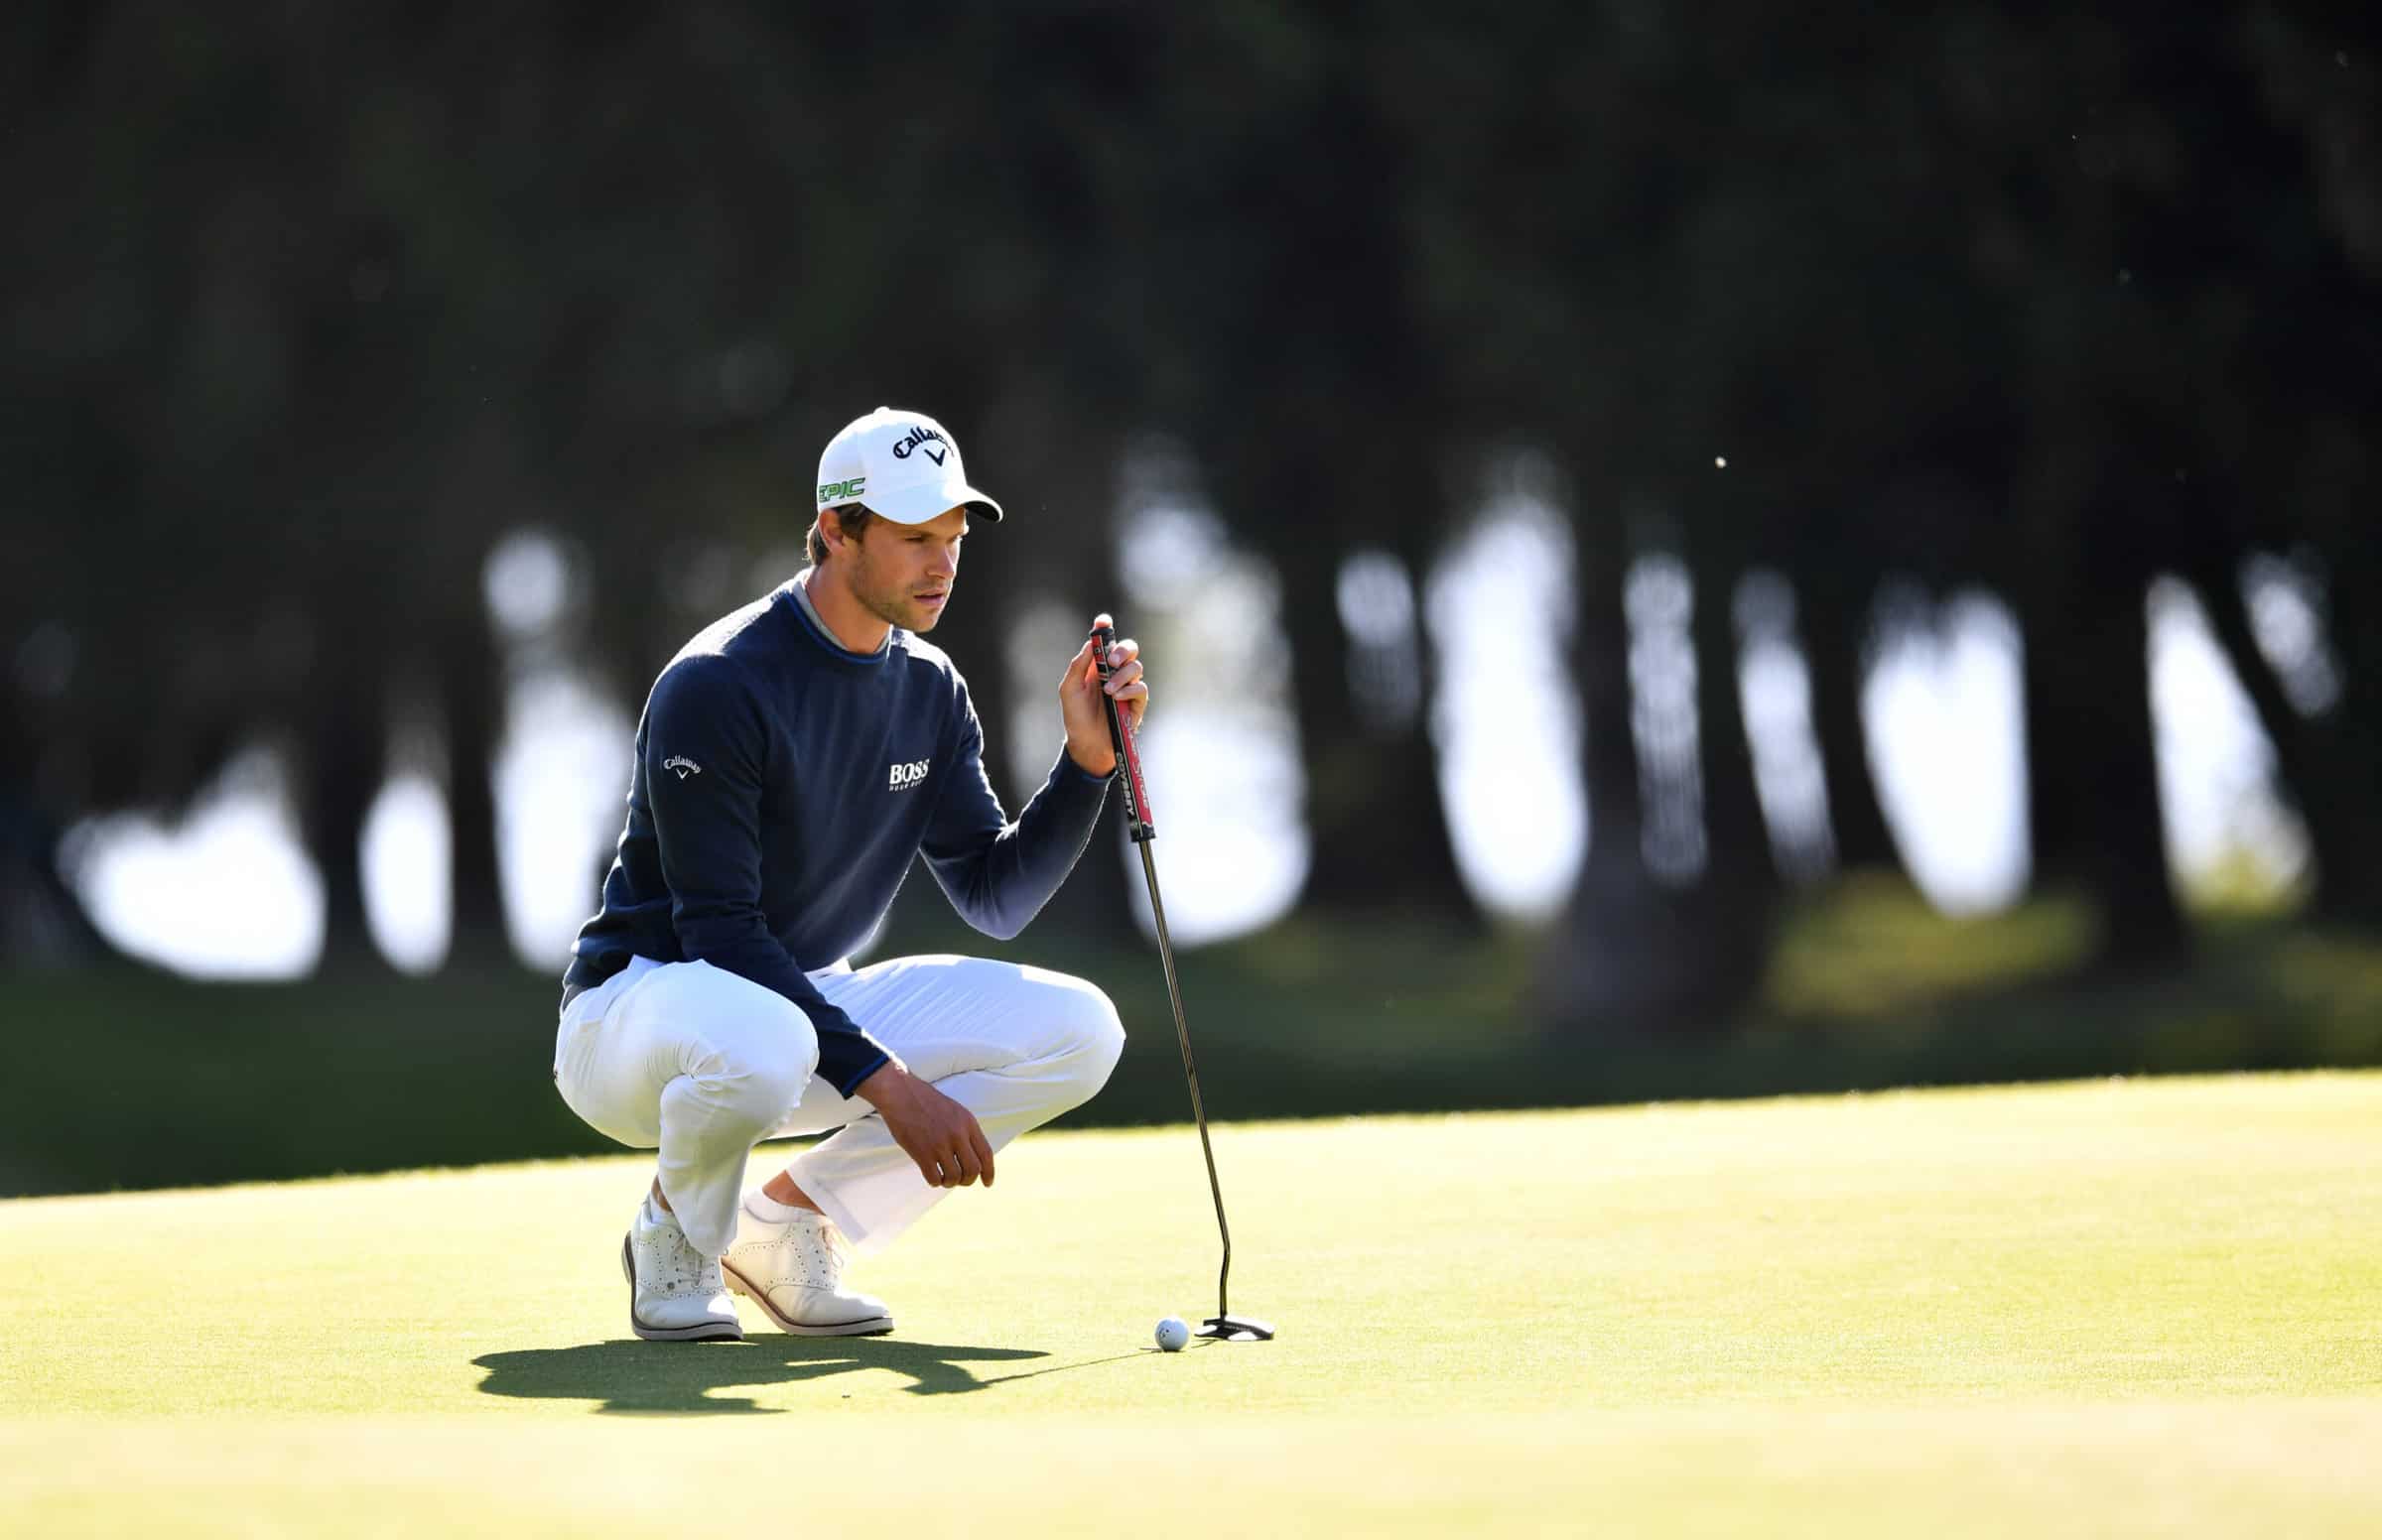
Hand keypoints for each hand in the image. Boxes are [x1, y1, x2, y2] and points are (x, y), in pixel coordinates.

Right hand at [856, 1061, 995, 1188]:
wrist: (900, 1093)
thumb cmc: (926, 1102)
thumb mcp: (955, 1111)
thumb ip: (966, 1131)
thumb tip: (974, 1158)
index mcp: (968, 1122)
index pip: (986, 1153)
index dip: (989, 1172)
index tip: (987, 1183)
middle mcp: (957, 1134)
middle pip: (973, 1169)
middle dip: (968, 1180)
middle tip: (960, 1181)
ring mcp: (939, 1144)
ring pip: (954, 1177)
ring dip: (949, 1182)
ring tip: (944, 1178)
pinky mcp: (922, 1153)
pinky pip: (934, 1178)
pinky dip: (935, 1182)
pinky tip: (931, 1175)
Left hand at [1060, 613, 1147, 776]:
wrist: (1086, 744)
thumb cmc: (1076, 716)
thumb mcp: (1069, 688)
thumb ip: (1079, 664)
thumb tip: (1092, 643)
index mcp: (1098, 666)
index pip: (1106, 642)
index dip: (1105, 628)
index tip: (1103, 621)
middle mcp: (1115, 673)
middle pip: (1130, 649)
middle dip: (1123, 650)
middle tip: (1111, 660)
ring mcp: (1128, 687)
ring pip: (1136, 667)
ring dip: (1122, 675)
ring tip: (1108, 690)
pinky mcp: (1137, 703)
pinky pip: (1141, 688)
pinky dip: (1128, 689)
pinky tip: (1116, 697)